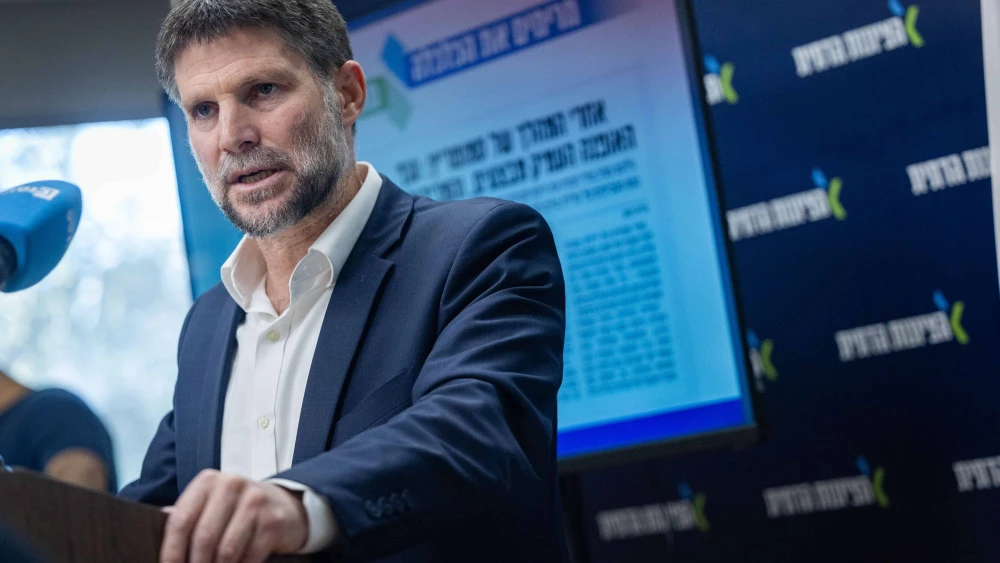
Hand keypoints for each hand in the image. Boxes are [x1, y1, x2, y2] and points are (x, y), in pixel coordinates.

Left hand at [160, 469, 307, 562]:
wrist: (285, 505)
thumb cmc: (238, 509)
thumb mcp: (212, 503)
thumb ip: (188, 513)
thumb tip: (157, 526)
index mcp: (208, 481)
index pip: (181, 519)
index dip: (171, 551)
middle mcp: (231, 485)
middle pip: (204, 537)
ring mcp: (255, 502)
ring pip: (226, 550)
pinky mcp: (272, 521)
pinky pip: (249, 557)